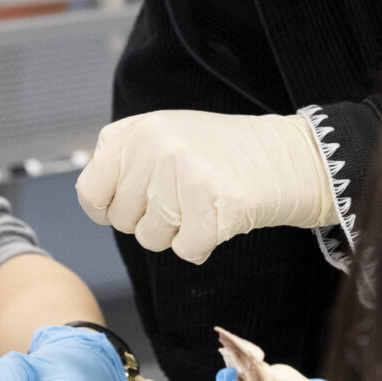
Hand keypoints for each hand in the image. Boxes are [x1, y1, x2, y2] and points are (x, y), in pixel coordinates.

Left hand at [76, 111, 337, 263]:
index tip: (132, 207)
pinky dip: (204, 244)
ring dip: (178, 233)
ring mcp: (184, 174)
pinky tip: (222, 218)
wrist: (291, 155)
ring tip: (204, 203)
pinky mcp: (214, 205)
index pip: (90, 190)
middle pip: (124, 221)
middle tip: (185, 199)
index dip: (107, 209)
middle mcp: (155, 147)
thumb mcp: (167, 136)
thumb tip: (94, 199)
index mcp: (137, 130)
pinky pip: (186, 250)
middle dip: (151, 221)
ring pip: (152, 239)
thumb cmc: (226, 153)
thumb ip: (128, 160)